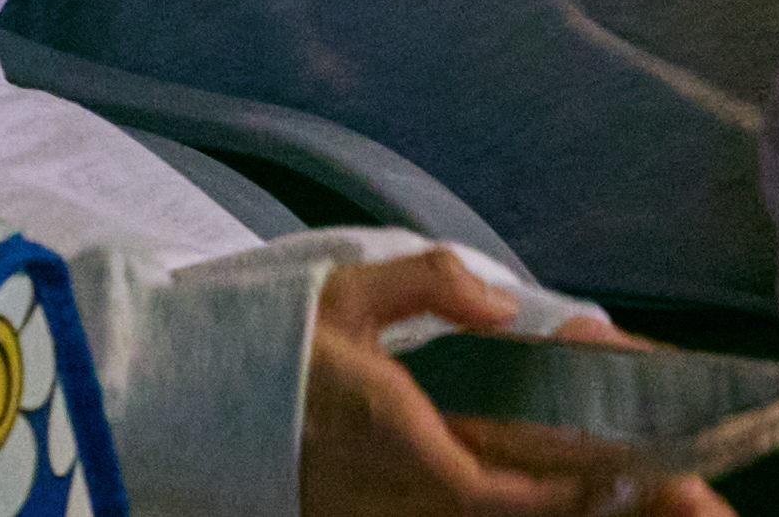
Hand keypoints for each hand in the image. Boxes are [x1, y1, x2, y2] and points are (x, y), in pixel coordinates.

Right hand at [297, 250, 727, 516]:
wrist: (176, 398)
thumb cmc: (263, 342)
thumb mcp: (347, 291)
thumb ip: (433, 285)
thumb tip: (504, 306)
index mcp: (390, 432)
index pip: (488, 488)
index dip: (550, 492)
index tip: (601, 473)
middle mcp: (379, 490)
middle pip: (480, 515)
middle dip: (544, 501)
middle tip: (601, 478)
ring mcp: (358, 514)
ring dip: (508, 501)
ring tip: (561, 480)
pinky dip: (464, 505)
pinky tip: (495, 484)